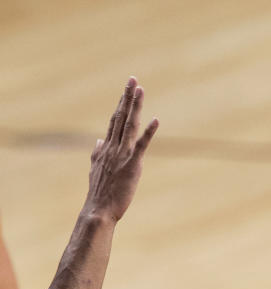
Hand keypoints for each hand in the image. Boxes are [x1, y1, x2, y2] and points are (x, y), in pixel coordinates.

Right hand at [86, 77, 158, 221]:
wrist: (99, 210)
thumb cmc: (100, 192)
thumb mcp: (96, 168)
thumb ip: (97, 152)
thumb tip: (98, 139)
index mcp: (106, 147)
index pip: (114, 120)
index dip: (121, 103)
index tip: (126, 89)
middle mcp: (113, 146)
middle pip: (121, 117)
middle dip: (127, 97)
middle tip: (132, 79)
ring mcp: (122, 154)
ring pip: (129, 125)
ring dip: (135, 107)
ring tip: (140, 89)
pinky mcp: (132, 165)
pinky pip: (141, 145)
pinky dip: (148, 132)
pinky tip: (155, 120)